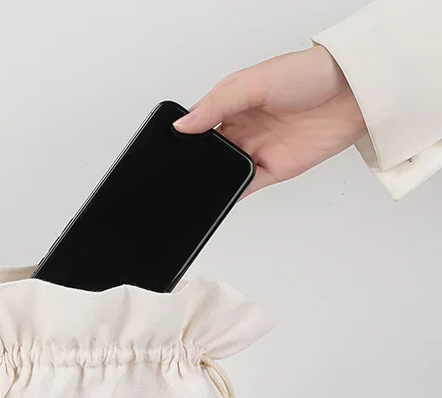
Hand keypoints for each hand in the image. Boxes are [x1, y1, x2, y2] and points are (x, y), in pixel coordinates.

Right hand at [175, 46, 366, 195]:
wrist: (355, 92)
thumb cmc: (310, 74)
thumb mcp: (255, 81)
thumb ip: (217, 104)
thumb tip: (182, 125)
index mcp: (232, 103)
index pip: (198, 124)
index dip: (184, 136)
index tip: (170, 146)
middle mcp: (243, 128)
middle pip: (209, 152)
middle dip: (196, 162)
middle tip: (182, 169)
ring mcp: (257, 150)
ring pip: (225, 172)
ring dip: (213, 179)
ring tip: (199, 184)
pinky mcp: (273, 170)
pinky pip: (246, 187)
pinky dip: (232, 193)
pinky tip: (221, 195)